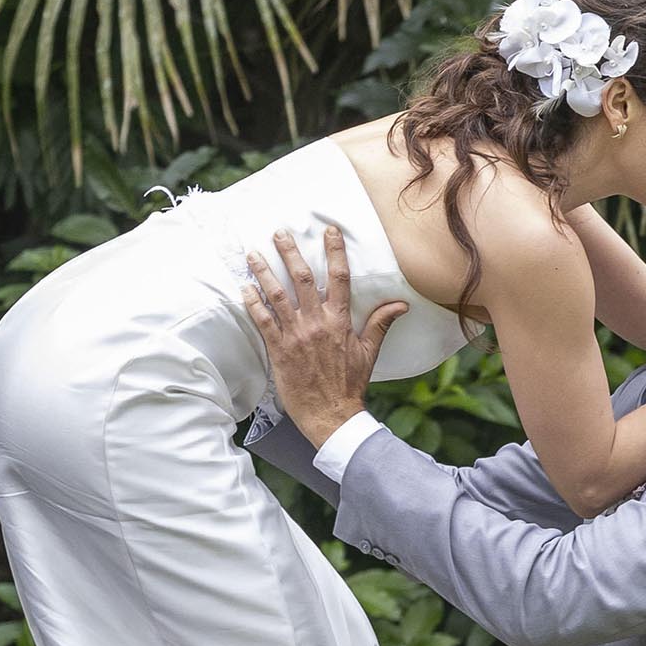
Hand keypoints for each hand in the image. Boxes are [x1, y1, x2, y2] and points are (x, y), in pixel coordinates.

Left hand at [240, 225, 407, 446]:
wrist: (331, 415)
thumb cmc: (350, 385)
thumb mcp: (369, 352)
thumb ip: (380, 324)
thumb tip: (401, 304)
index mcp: (340, 321)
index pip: (339, 277)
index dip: (334, 251)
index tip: (328, 231)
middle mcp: (317, 323)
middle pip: (302, 278)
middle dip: (289, 252)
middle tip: (279, 232)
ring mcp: (296, 335)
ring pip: (277, 295)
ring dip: (263, 272)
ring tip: (252, 254)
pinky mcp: (279, 350)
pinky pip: (263, 321)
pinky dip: (252, 303)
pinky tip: (244, 288)